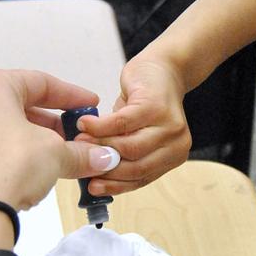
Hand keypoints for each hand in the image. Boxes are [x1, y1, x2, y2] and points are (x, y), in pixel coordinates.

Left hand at [0, 70, 119, 254]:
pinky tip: (26, 174)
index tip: (89, 104)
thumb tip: (101, 157)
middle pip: (17, 105)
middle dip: (50, 122)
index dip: (71, 95)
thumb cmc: (7, 168)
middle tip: (74, 136)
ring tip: (54, 158)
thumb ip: (80, 152)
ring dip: (30, 140)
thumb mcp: (55, 155)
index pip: (39, 82)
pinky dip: (8, 155)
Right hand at [74, 58, 192, 195]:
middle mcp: (177, 145)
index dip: (115, 185)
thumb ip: (121, 153)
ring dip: (99, 146)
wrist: (164, 67)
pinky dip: (99, 126)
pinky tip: (84, 123)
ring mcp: (170, 127)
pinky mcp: (155, 107)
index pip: (141, 179)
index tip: (92, 188)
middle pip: (136, 168)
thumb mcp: (134, 133)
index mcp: (172, 156)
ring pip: (129, 148)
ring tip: (79, 141)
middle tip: (80, 162)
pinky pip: (122, 123)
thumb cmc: (144, 103)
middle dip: (104, 167)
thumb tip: (91, 173)